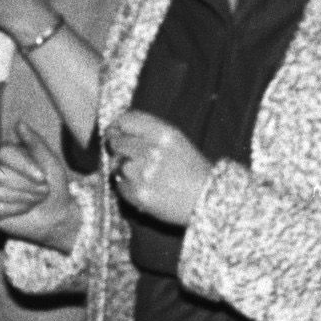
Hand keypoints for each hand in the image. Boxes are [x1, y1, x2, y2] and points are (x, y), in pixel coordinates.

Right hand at [0, 122, 80, 250]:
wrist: (57, 213)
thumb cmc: (54, 185)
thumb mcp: (51, 162)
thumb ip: (35, 143)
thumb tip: (19, 123)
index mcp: (5, 154)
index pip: (2, 152)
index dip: (23, 165)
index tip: (42, 176)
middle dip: (26, 185)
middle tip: (42, 191)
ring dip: (24, 198)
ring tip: (34, 199)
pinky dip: (15, 211)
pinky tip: (24, 209)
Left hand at [103, 110, 211, 224]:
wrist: (206, 199)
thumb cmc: (192, 170)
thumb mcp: (177, 140)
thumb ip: (149, 130)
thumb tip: (117, 128)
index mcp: (164, 134)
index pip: (126, 120)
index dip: (116, 126)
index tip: (114, 132)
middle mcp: (151, 150)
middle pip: (116, 142)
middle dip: (119, 149)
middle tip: (130, 157)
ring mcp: (142, 173)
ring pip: (116, 165)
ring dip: (124, 169)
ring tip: (144, 176)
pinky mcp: (137, 193)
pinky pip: (119, 186)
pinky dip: (127, 187)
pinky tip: (145, 188)